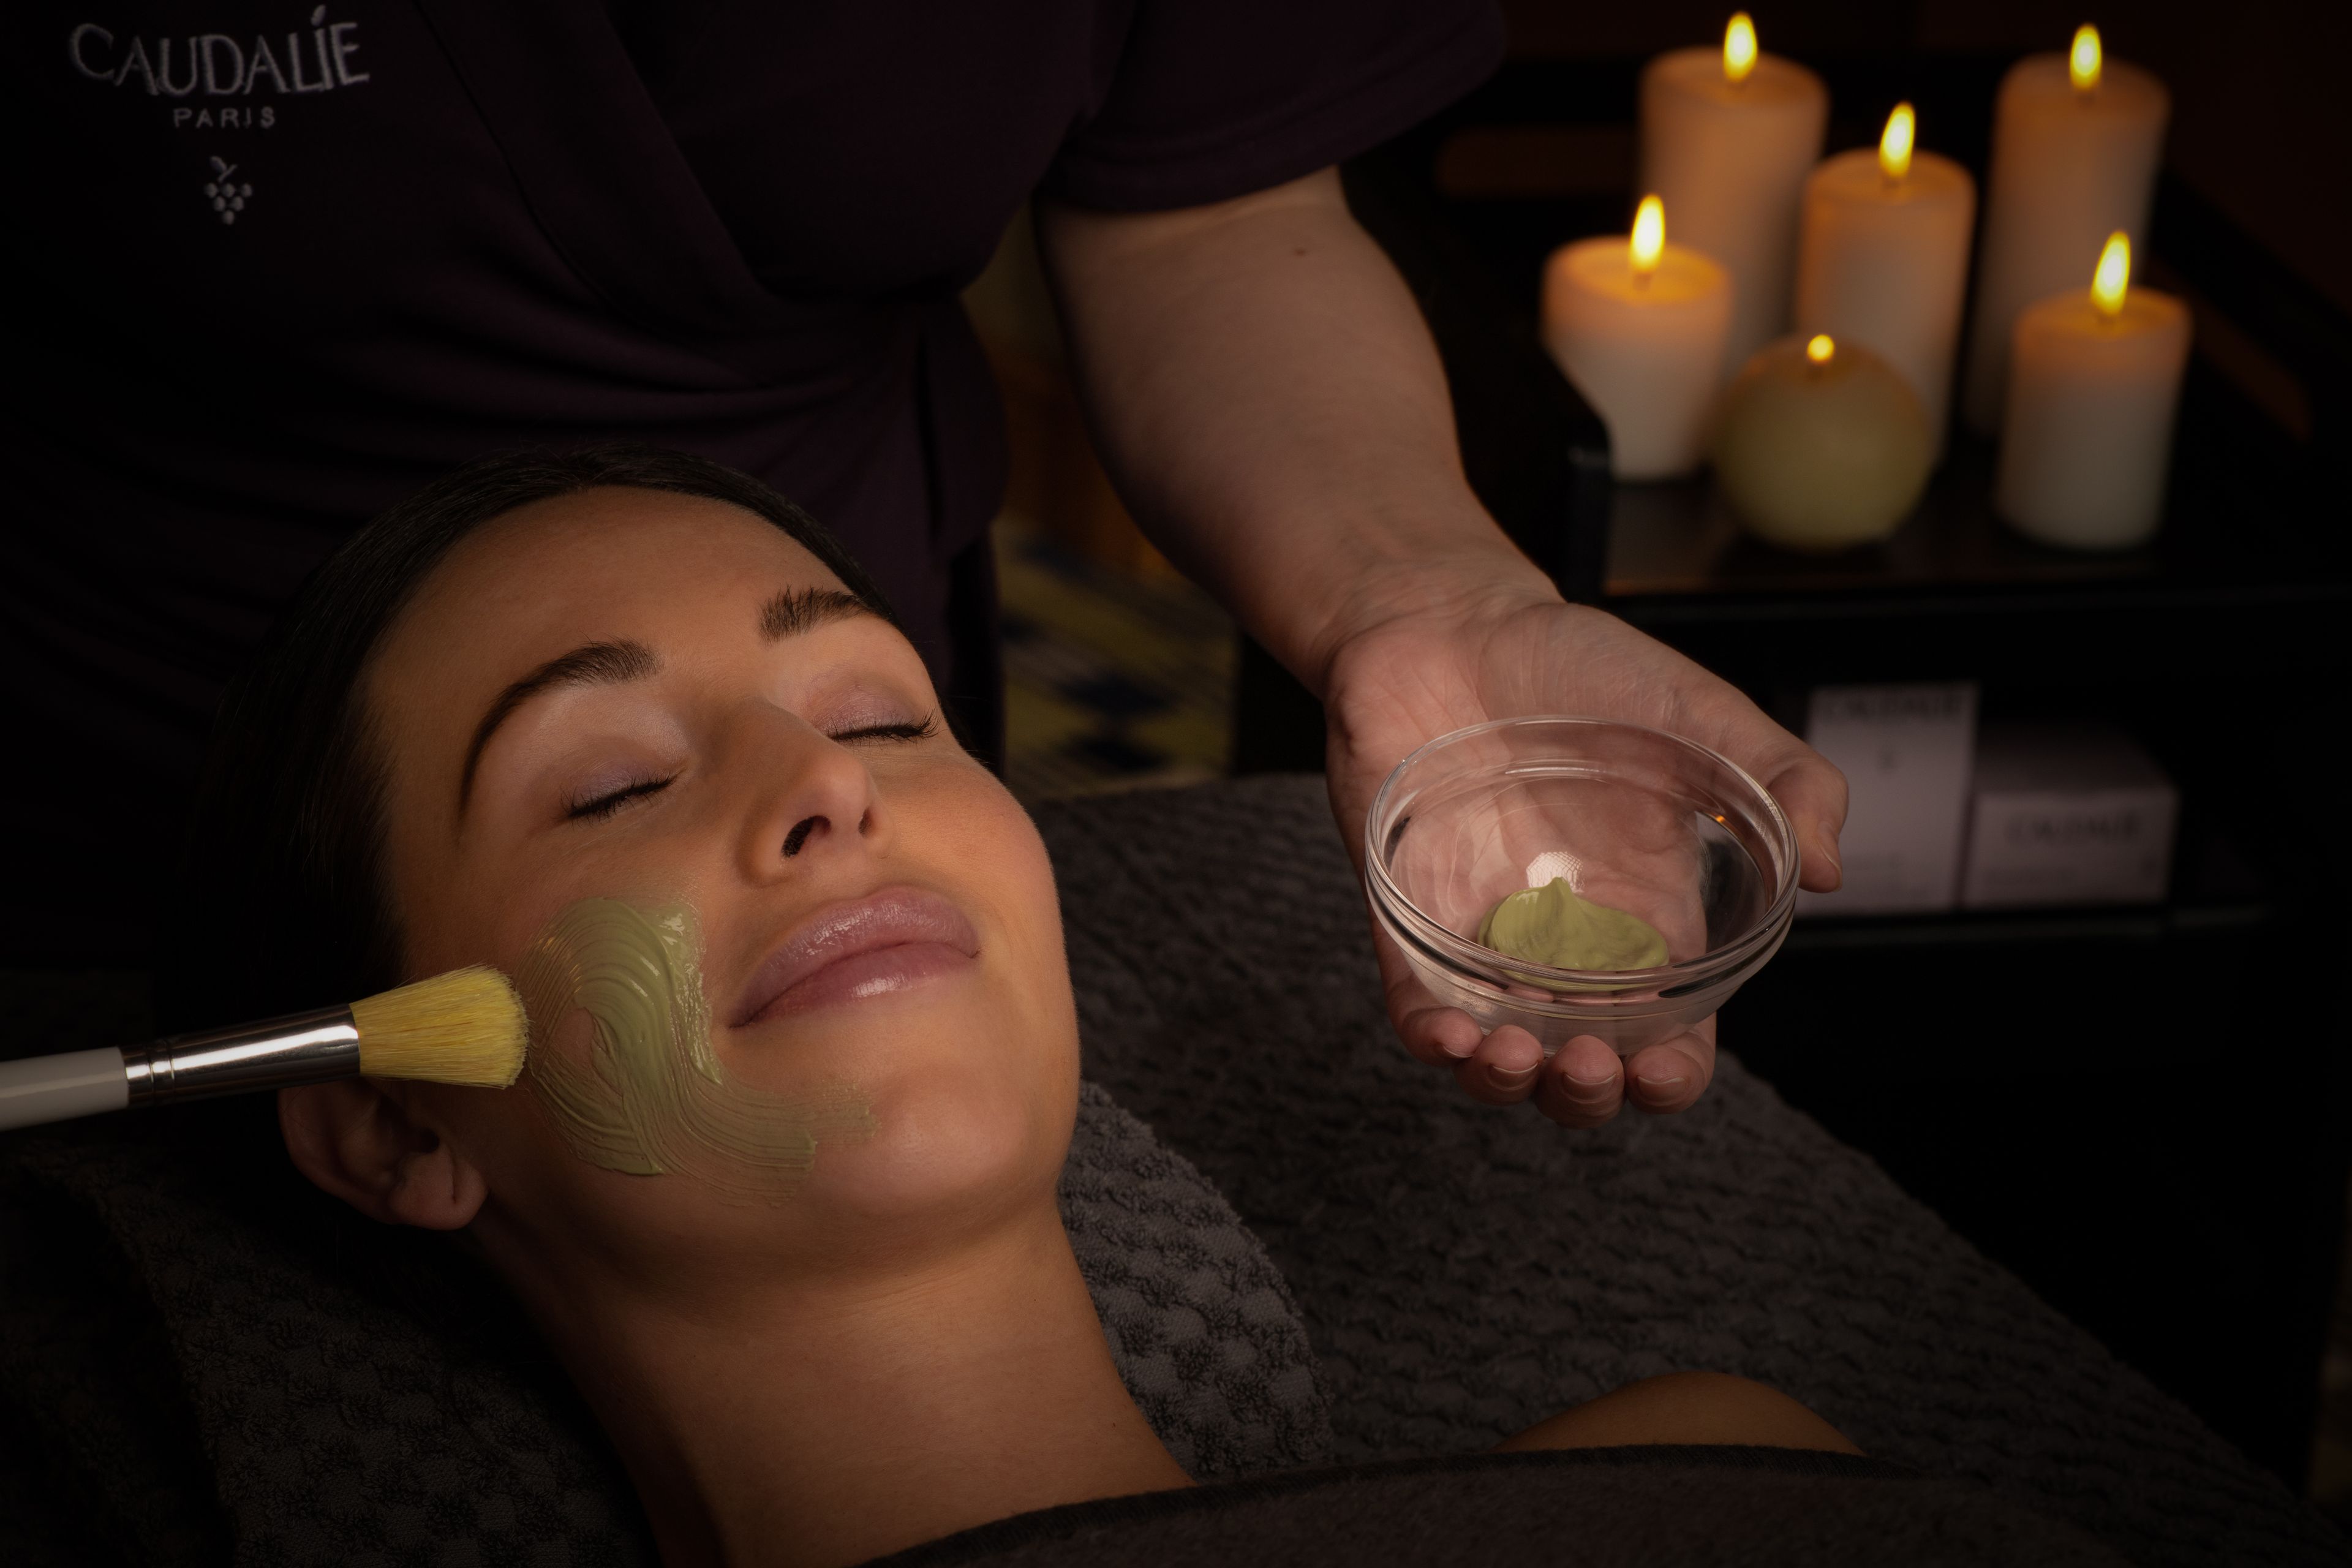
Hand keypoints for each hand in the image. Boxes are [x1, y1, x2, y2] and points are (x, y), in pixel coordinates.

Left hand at [1320, 569, 1846, 1127]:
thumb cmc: (1585, 670)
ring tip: (1517, 1055)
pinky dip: (1431, 1038)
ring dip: (1507, 1085)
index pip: (1668, 1035)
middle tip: (1588, 1062)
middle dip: (1587, 1096)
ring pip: (1495, 1059)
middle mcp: (1565, 948)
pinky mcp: (1405, 917)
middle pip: (1582, 1071)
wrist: (1456, 622)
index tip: (1663, 1070)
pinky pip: (1414, 1006)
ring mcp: (1482, 938)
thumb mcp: (1703, 713)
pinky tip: (1448, 1034)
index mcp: (1648, 919)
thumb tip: (1830, 871)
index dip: (1670, 1076)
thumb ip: (1783, 781)